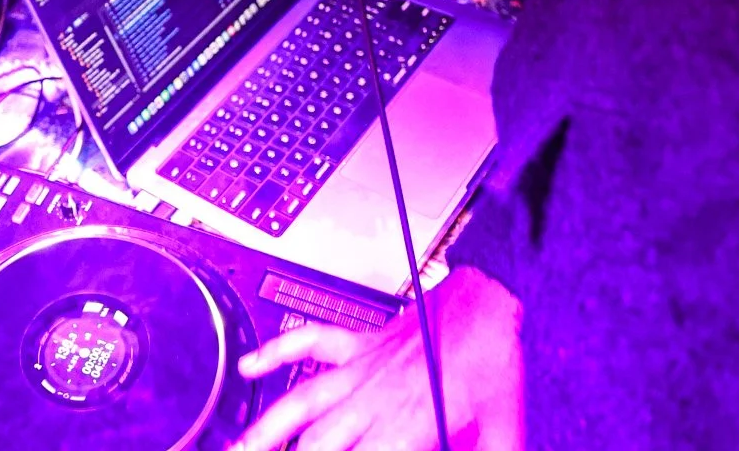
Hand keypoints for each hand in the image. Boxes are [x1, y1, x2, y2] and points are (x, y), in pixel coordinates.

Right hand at [232, 267, 522, 450]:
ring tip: (234, 446)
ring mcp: (361, 366)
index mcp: (406, 426)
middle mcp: (373, 397)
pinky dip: (277, 351)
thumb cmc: (494, 362)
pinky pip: (310, 341)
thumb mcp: (503, 431)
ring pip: (299, 399)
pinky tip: (252, 365)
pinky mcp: (361, 342)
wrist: (489, 301)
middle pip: (315, 442)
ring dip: (264, 427)